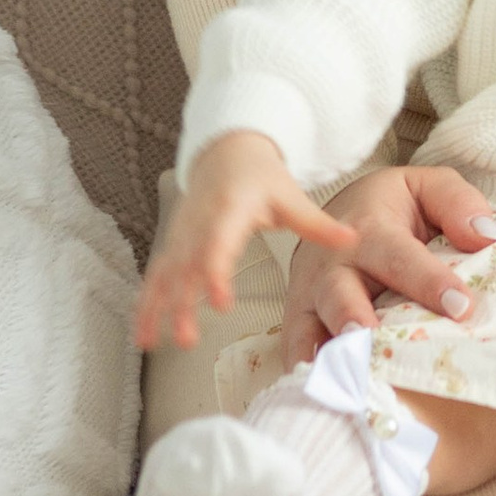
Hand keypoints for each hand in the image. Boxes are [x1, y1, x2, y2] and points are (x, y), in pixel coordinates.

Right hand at [137, 132, 358, 354]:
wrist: (227, 152)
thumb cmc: (261, 177)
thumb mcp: (291, 196)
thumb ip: (319, 224)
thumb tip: (353, 239)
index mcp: (230, 210)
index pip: (219, 245)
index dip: (216, 274)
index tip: (221, 303)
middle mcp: (199, 224)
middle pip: (187, 266)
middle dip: (183, 303)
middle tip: (187, 339)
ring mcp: (182, 235)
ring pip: (165, 274)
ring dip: (157, 307)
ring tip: (152, 343)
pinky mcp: (173, 245)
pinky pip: (155, 276)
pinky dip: (145, 303)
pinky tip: (142, 334)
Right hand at [276, 160, 495, 368]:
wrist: (331, 217)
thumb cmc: (389, 208)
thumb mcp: (425, 187)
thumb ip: (457, 203)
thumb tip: (486, 237)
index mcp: (370, 229)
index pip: (401, 257)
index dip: (430, 281)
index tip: (462, 307)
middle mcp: (333, 265)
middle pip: (342, 293)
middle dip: (356, 317)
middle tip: (373, 339)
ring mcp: (309, 296)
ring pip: (310, 327)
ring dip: (327, 355)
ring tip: (345, 379)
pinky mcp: (297, 321)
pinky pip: (296, 350)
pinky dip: (306, 374)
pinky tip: (326, 397)